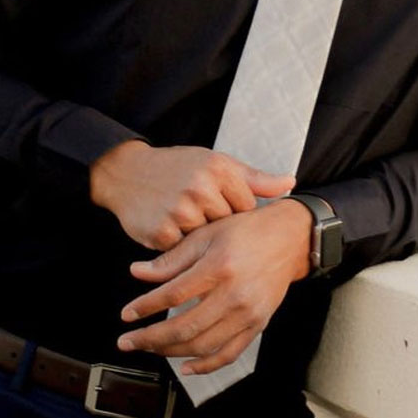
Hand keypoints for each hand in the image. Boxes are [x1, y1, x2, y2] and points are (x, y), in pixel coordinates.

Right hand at [89, 140, 294, 250]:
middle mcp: (201, 188)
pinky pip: (184, 255)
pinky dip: (179, 248)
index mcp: (219, 168)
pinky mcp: (161, 234)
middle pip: (229, 227)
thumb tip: (291, 182)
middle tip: (198, 211)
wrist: (126, 173)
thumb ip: (254, 177)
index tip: (219, 204)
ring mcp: (180, 212)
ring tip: (183, 218)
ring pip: (208, 244)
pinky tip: (170, 229)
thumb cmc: (177, 167)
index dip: (235, 211)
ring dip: (199, 240)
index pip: (247, 206)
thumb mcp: (214, 162)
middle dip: (218, 227)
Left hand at [115, 198, 313, 374]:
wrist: (288, 239)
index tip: (126, 315)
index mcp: (219, 266)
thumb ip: (173, 257)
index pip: (173, 294)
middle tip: (127, 342)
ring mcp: (248, 314)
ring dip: (171, 352)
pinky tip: (185, 367)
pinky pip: (228, 354)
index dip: (146, 307)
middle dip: (150, 338)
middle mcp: (234, 294)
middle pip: (185, 327)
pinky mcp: (258, 325)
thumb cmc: (246, 231)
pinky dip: (205, 365)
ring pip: (203, 345)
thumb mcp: (207, 233)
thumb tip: (136, 272)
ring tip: (149, 348)